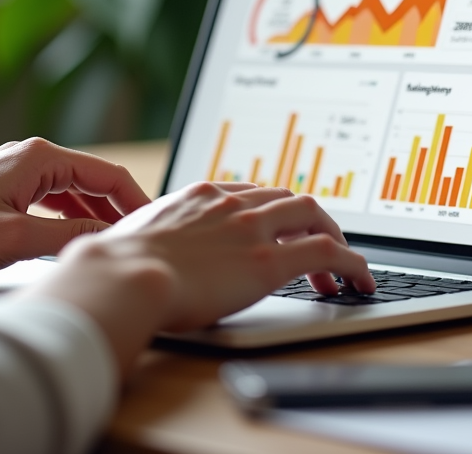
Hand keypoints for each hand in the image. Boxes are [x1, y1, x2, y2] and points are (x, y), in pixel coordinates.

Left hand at [0, 138, 151, 276]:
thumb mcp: (15, 239)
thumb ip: (68, 236)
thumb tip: (110, 238)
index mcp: (39, 157)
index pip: (107, 174)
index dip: (136, 200)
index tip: (154, 225)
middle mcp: (30, 157)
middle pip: (92, 180)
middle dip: (118, 208)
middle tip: (140, 238)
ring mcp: (15, 173)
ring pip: (71, 191)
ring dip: (94, 214)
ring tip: (114, 242)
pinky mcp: (1, 191)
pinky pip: (49, 200)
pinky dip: (68, 217)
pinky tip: (75, 238)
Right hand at [27, 181, 375, 338]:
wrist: (121, 277)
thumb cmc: (112, 267)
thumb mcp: (128, 240)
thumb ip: (141, 240)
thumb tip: (116, 254)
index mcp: (199, 195)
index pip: (250, 192)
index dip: (272, 210)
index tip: (279, 227)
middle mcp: (231, 203)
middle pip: (287, 197)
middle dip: (309, 219)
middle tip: (320, 243)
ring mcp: (252, 228)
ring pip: (314, 214)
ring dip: (334, 237)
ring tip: (344, 267)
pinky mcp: (270, 260)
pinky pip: (327, 251)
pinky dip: (351, 263)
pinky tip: (358, 280)